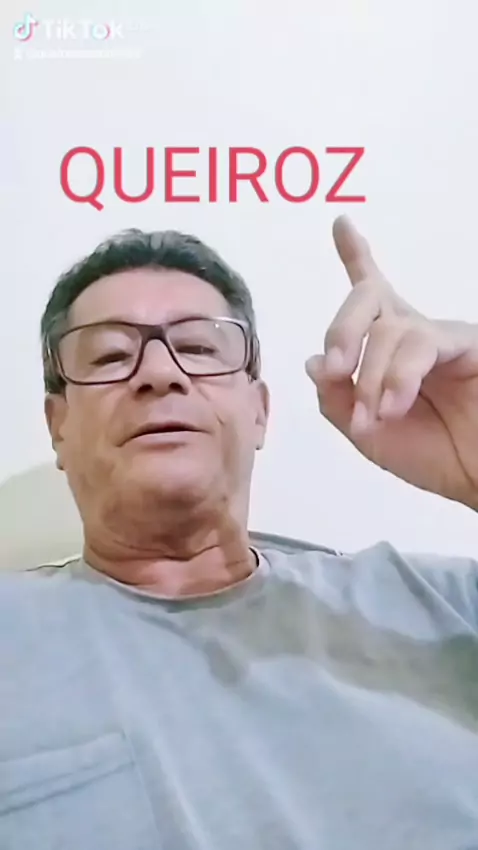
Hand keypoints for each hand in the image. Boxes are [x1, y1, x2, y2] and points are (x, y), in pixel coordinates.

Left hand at [306, 215, 477, 509]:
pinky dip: (398, 376)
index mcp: (387, 349)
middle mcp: (412, 334)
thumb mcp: (367, 433)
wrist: (476, 478)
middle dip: (342, 329)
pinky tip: (392, 406)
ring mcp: (440, 336)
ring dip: (372, 376)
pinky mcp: (466, 344)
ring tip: (374, 417)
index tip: (341, 224)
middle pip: (367, 297)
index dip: (356, 256)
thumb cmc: (431, 455)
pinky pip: (421, 344)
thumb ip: (337, 399)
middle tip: (335, 368)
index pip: (370, 295)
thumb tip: (314, 362)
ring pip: (389, 329)